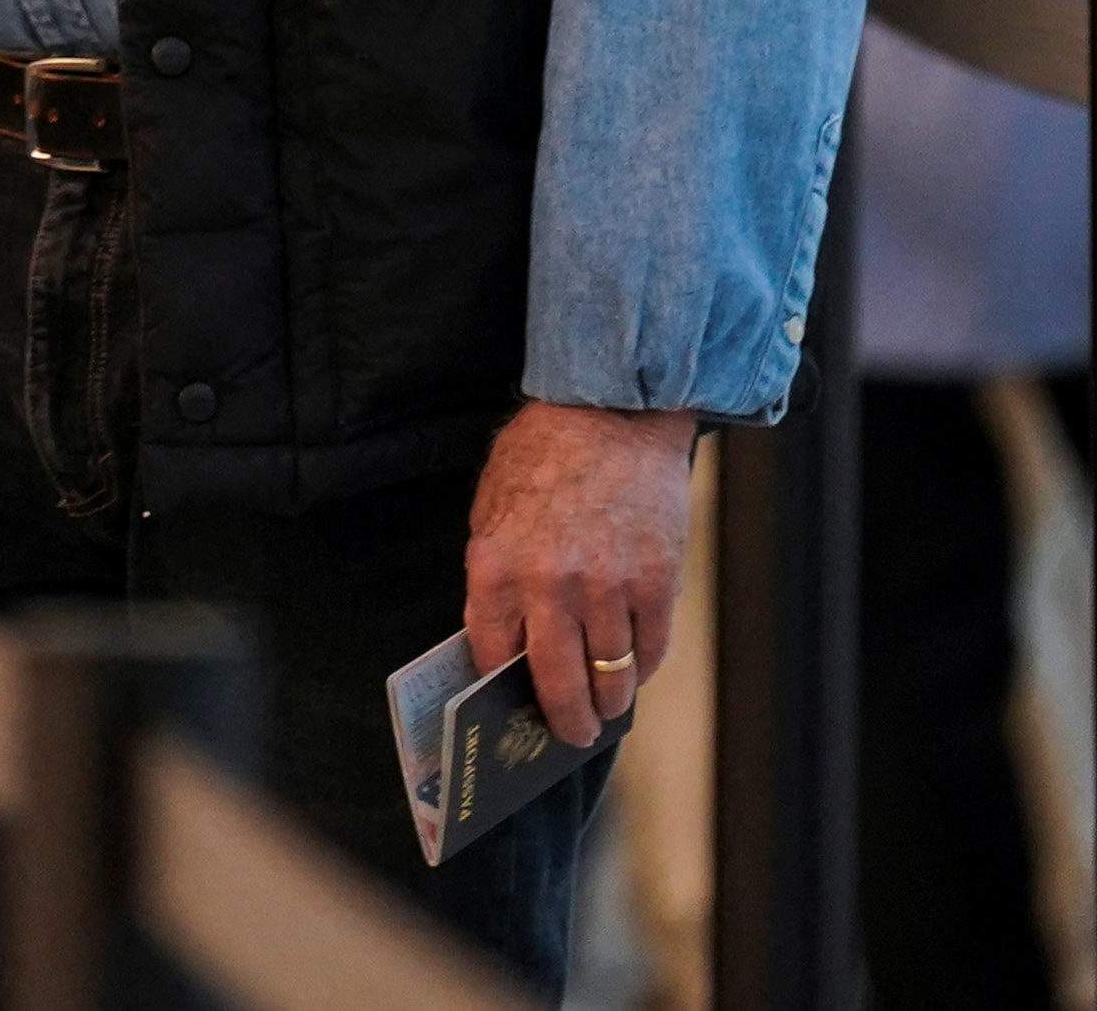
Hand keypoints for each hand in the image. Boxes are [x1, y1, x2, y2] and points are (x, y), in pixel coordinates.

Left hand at [464, 400, 696, 746]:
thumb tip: (505, 637)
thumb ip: (496, 573)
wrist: (610, 414)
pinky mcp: (657, 582)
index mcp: (495, 565)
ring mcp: (607, 587)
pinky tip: (634, 669)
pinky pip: (650, 648)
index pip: (491, 651)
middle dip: (564, 719)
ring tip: (606, 708)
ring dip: (609, 700)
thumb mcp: (491, 507)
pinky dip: (642, 667)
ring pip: (609, 673)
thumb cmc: (542, 457)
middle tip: (569, 734)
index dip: (500, 686)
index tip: (508, 705)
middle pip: (556, 680)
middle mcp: (548, 584)